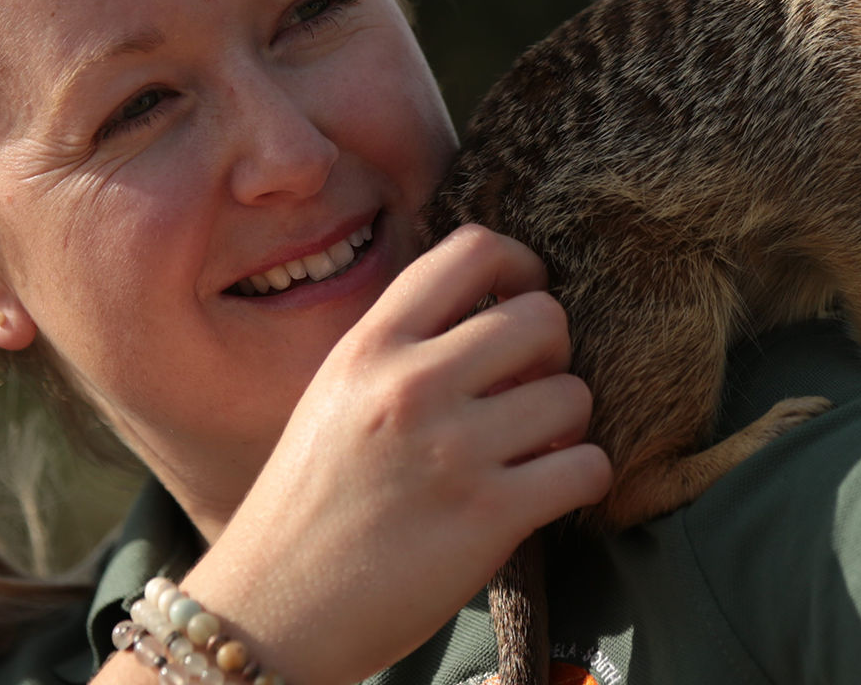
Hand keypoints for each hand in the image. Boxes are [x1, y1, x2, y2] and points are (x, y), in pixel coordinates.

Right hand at [138, 225, 610, 684]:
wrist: (272, 611)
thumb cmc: (308, 506)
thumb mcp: (336, 396)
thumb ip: (405, 351)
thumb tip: (503, 323)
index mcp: (370, 346)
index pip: (471, 250)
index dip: (520, 264)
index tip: (526, 295)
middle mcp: (411, 385)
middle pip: (542, 317)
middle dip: (553, 353)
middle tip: (531, 389)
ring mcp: (452, 450)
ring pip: (573, 394)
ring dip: (569, 424)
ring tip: (536, 449)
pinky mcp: (489, 516)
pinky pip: (587, 467)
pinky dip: (585, 478)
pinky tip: (553, 491)